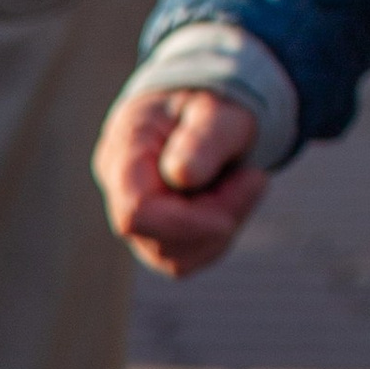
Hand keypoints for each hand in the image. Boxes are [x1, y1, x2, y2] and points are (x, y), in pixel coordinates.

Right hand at [92, 86, 268, 278]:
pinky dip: (221, 233)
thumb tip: (182, 176)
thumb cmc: (210, 108)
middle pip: (162, 241)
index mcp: (124, 151)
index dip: (193, 217)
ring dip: (224, 224)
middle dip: (221, 215)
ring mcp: (136, 222)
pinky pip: (191, 259)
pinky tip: (229, 198)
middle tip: (251, 175)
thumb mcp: (219, 109)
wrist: (206, 116)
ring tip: (237, 180)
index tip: (251, 180)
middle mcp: (118, 192)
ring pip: (178, 259)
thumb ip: (204, 137)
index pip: (137, 211)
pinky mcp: (157, 240)